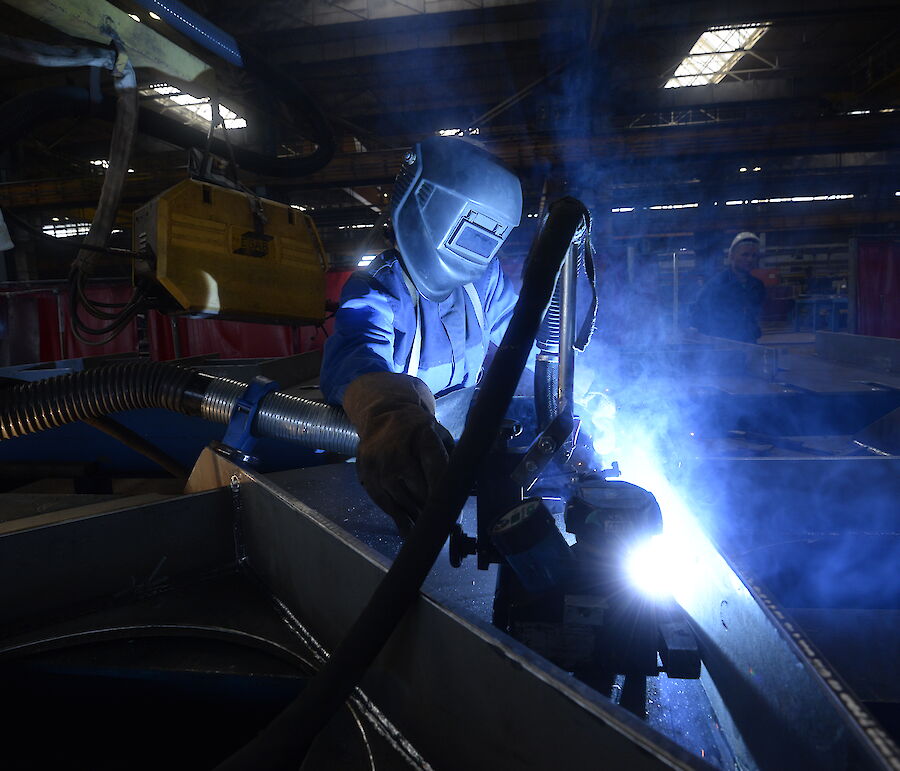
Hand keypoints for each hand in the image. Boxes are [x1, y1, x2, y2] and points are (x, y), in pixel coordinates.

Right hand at [343, 372, 454, 534]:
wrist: (384, 415)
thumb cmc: (419, 430)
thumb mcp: (440, 435)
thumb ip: (452, 459)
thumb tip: (465, 490)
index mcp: (423, 437)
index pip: (436, 471)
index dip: (444, 496)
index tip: (453, 516)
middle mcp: (398, 450)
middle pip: (419, 491)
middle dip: (432, 510)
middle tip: (443, 525)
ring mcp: (380, 463)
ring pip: (402, 500)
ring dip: (417, 517)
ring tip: (428, 528)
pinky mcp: (366, 473)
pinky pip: (384, 503)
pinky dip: (398, 519)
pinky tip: (409, 530)